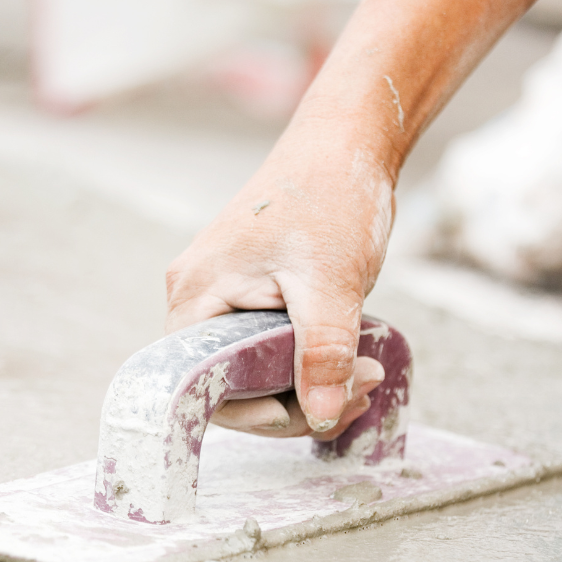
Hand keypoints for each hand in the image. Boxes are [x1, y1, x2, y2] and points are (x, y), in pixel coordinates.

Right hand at [165, 114, 395, 439]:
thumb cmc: (329, 197)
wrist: (345, 146)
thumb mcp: (330, 283)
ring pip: (255, 371)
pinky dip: (308, 363)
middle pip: (231, 386)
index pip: (203, 387)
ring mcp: (223, 297)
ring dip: (310, 384)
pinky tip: (350, 356)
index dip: (257, 413)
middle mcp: (197, 299)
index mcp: (196, 295)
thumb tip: (319, 416)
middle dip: (296, 401)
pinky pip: (269, 349)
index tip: (316, 411)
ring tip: (365, 371)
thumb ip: (322, 354)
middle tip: (358, 393)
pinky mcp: (249, 295)